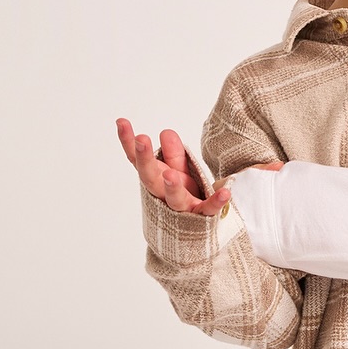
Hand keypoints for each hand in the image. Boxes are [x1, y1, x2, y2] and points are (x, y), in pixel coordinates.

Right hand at [116, 119, 231, 216]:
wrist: (195, 226)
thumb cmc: (184, 194)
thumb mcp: (178, 170)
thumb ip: (174, 153)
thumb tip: (166, 132)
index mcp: (155, 179)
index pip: (138, 160)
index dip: (128, 142)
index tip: (121, 122)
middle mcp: (163, 194)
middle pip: (150, 178)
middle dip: (145, 159)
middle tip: (142, 139)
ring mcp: (183, 207)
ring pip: (174, 199)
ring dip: (172, 187)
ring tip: (171, 174)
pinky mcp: (202, 216)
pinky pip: (209, 209)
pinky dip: (217, 202)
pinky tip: (225, 193)